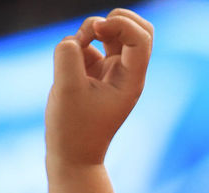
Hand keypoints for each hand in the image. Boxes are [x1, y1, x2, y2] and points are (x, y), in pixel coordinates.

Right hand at [45, 9, 153, 170]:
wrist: (71, 156)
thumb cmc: (73, 129)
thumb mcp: (66, 89)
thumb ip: (68, 55)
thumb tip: (74, 39)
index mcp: (131, 80)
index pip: (141, 38)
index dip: (121, 24)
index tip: (96, 31)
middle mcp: (125, 72)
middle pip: (136, 28)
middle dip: (114, 19)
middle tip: (96, 29)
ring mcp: (110, 70)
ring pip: (109, 32)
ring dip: (90, 31)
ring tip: (74, 51)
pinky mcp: (93, 71)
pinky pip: (86, 45)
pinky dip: (75, 45)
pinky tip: (66, 69)